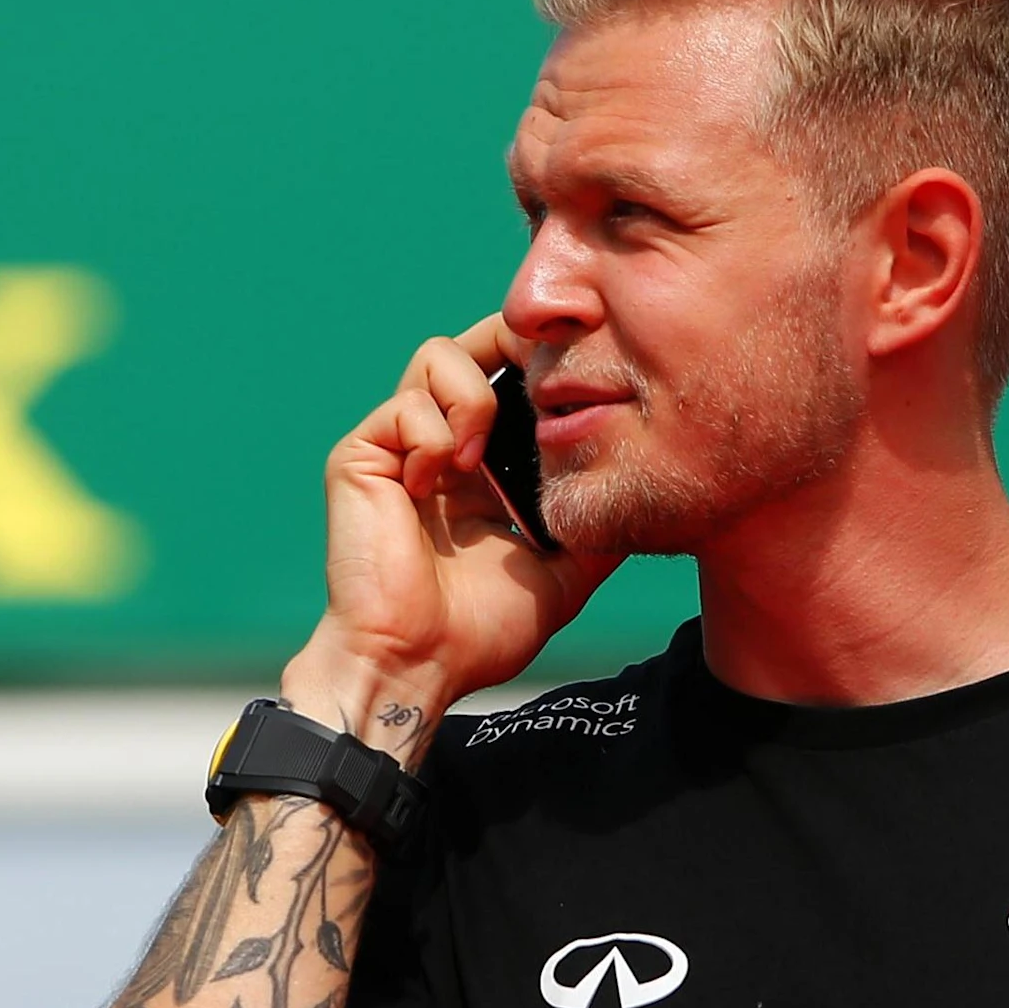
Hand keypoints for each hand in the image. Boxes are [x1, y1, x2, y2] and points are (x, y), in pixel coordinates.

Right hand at [285, 317, 621, 744]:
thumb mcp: (565, 569)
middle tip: (544, 379)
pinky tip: (443, 478)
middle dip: (514, 345)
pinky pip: (404, 406)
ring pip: (437, 356)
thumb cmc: (481, 629)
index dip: (544, 360)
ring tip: (481, 454)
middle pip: (475, 344)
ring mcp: (400, 447)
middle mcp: (441, 444)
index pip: (511, 375)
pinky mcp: (362, 457)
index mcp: (484, 463)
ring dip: (474, 394)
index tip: (583, 373)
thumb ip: (595, 522)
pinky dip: (434, 433)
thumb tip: (645, 489)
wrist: (421, 664)